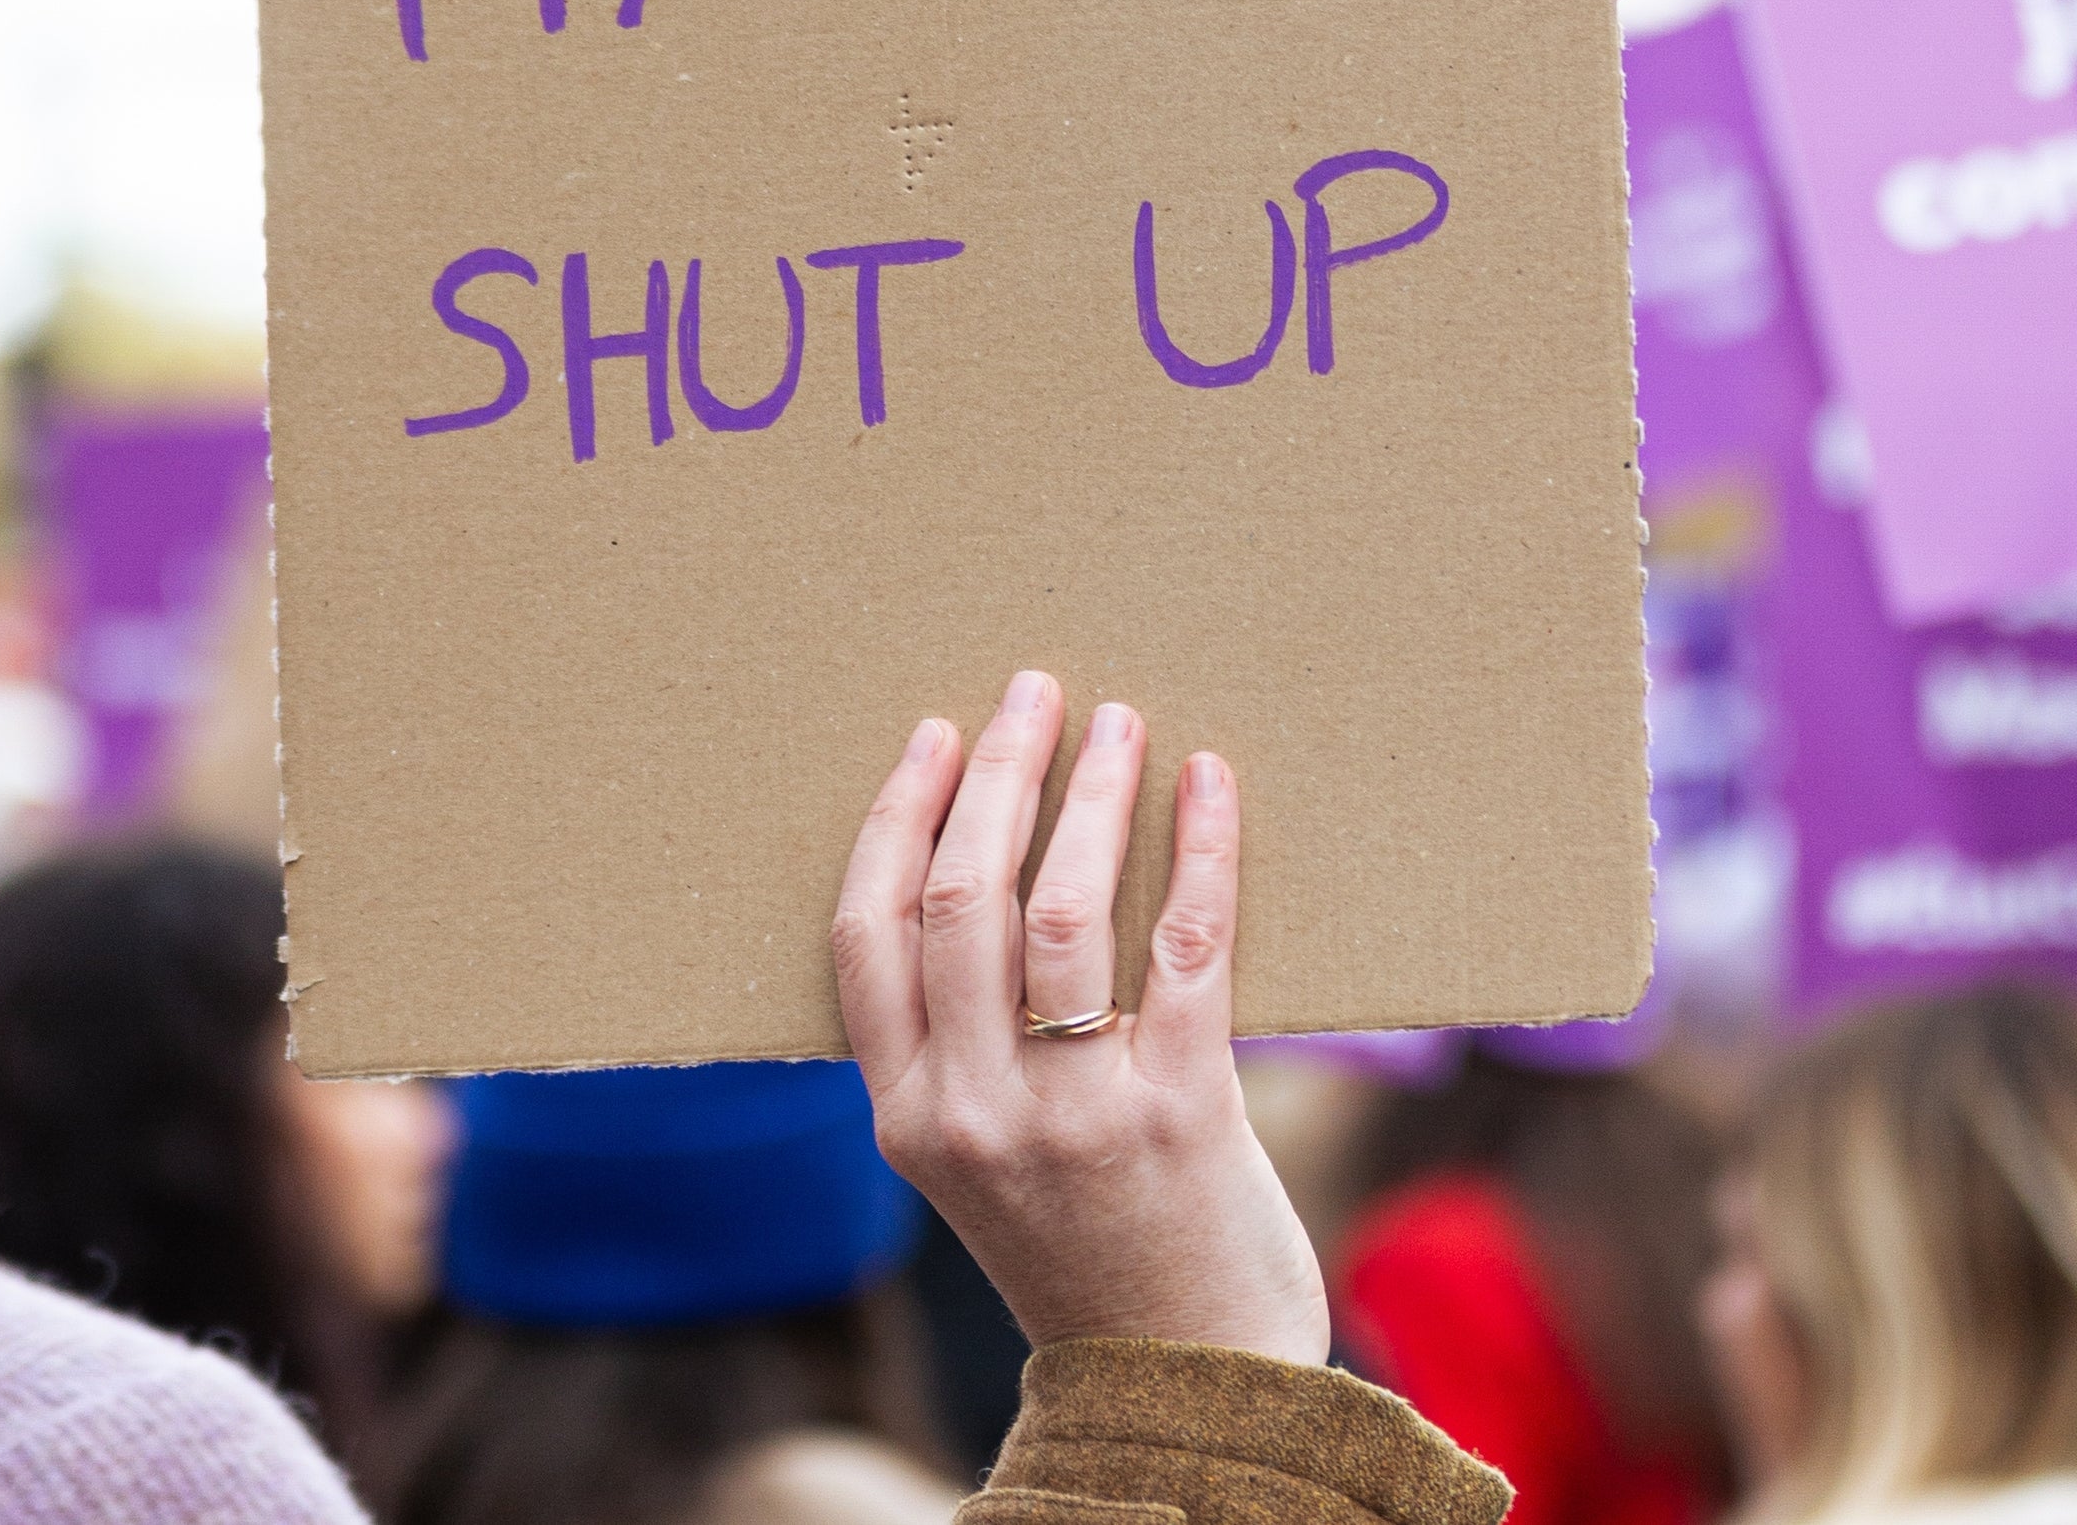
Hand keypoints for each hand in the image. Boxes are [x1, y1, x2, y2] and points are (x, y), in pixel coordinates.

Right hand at [832, 669, 1329, 1365]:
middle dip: (1000, 774)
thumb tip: (972, 865)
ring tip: (1120, 725)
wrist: (1187, 1382)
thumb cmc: (1083, 1243)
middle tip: (1035, 694)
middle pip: (963, 898)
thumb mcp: (974, 1161)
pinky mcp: (1183, 1111)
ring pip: (1063, 908)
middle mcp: (976, 1113)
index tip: (937, 733)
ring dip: (1093, 794)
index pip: (869, 933)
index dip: (900, 815)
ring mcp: (1078, 1114)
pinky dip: (1199, 847)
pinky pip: (1187, 944)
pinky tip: (1208, 783)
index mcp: (908, 1118)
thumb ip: (956, 1047)